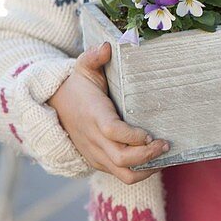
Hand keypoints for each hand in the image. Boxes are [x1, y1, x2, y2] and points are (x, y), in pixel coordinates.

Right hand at [48, 42, 168, 182]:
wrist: (54, 108)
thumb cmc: (77, 86)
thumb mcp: (83, 68)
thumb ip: (93, 57)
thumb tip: (107, 46)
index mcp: (94, 115)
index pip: (113, 131)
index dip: (133, 136)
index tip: (150, 134)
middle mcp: (94, 139)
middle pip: (121, 158)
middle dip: (147, 155)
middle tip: (165, 144)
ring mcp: (96, 154)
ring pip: (123, 174)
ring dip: (146, 169)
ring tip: (163, 156)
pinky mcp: (98, 162)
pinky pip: (121, 175)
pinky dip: (140, 171)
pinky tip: (154, 160)